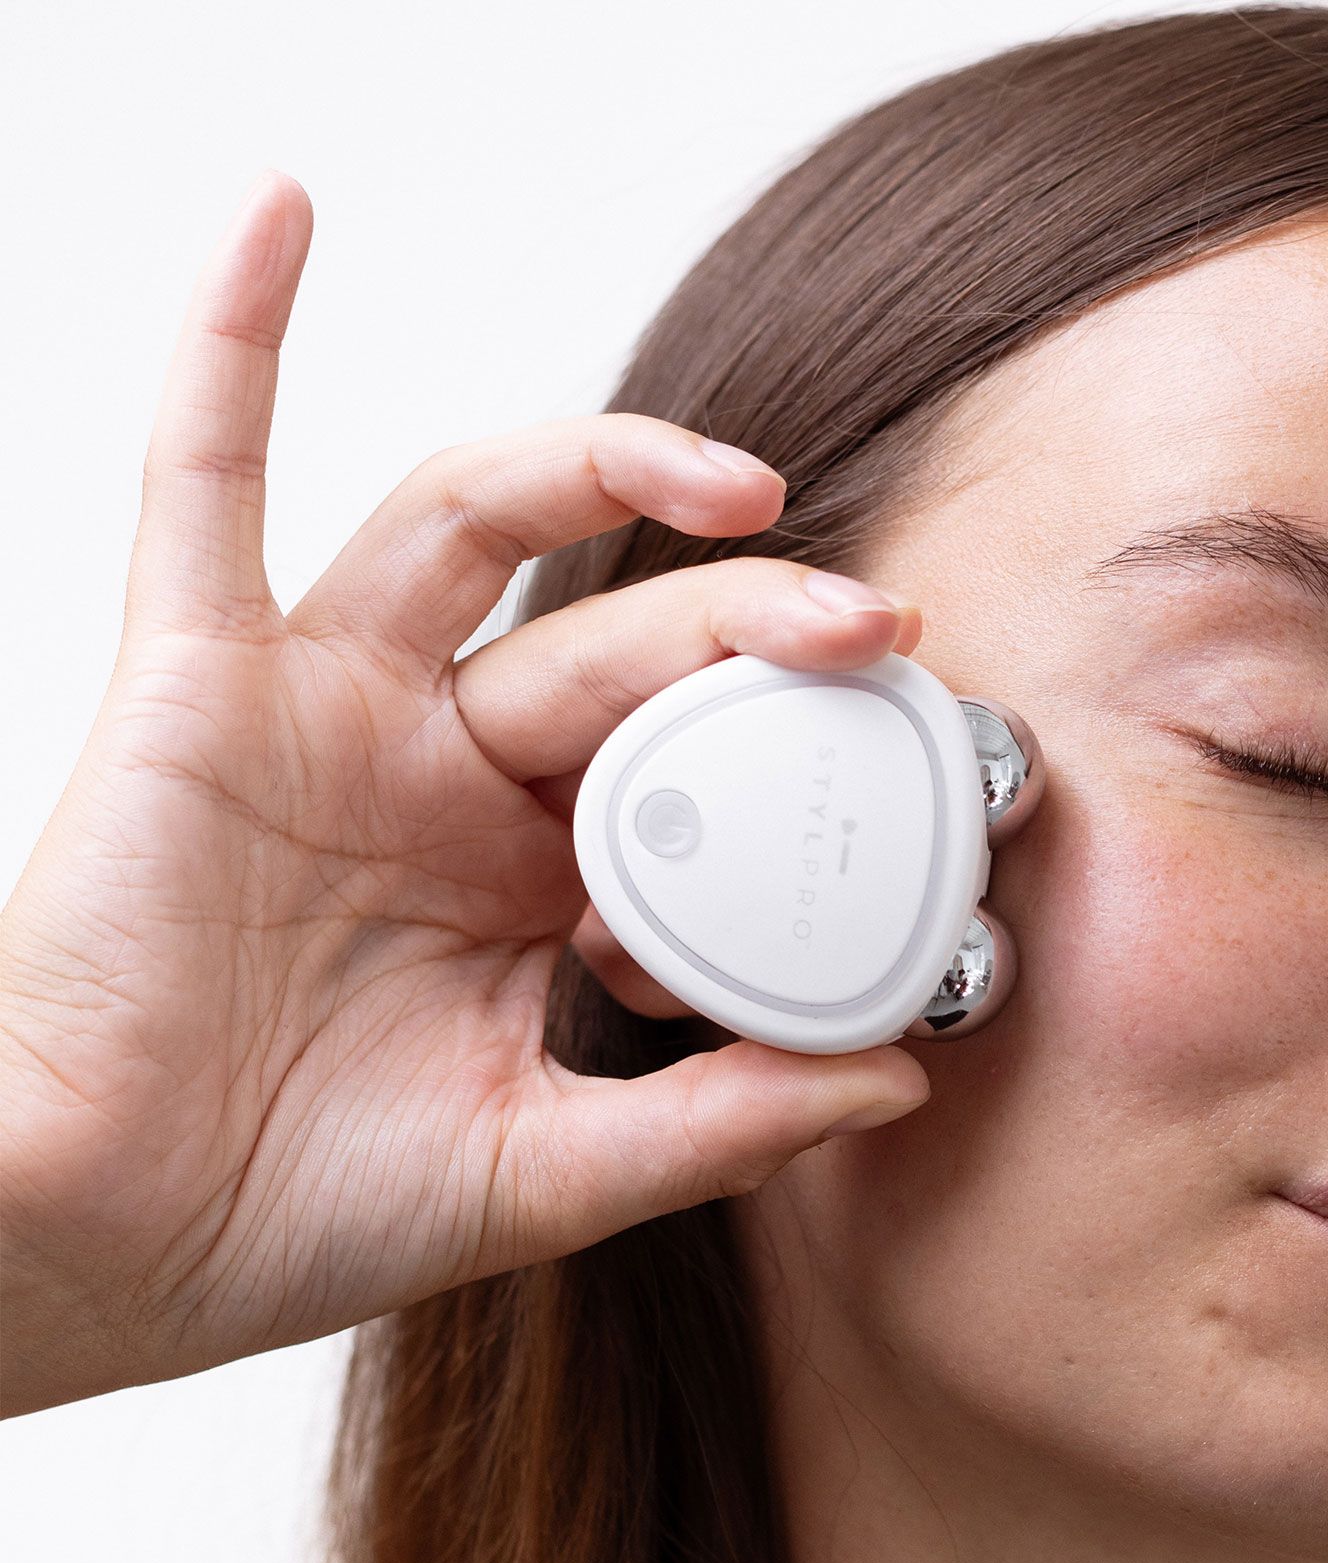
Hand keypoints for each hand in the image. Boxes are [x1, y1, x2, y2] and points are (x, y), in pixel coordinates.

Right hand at [0, 171, 931, 1419]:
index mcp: (540, 881)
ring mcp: (332, 714)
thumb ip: (720, 1124)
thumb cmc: (299, 1208)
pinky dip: (227, 350)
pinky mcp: (197, 683)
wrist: (104, 1248)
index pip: (697, 775)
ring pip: (472, 528)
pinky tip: (281, 223)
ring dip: (603, 468)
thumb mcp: (548, 1172)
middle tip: (873, 626)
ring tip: (743, 481)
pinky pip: (199, 486)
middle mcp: (451, 777)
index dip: (791, 777)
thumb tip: (896, 1086)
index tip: (898, 795)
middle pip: (623, 645)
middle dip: (754, 627)